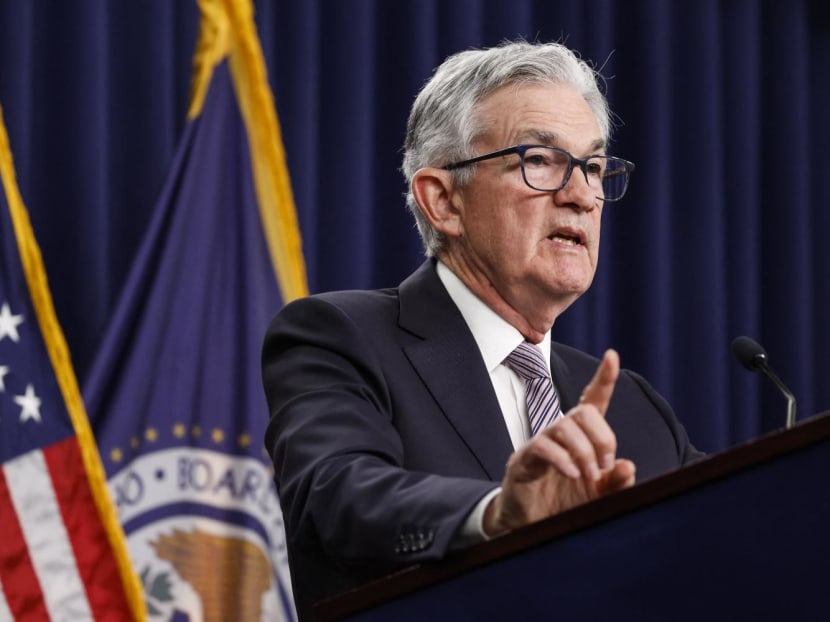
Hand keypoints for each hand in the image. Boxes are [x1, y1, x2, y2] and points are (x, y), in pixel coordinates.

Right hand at [483, 349, 635, 535]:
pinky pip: (543, 447)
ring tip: (588, 476)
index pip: (592, 401)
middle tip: (605, 466)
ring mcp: (540, 444)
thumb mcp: (599, 497)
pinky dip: (562, 459)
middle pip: (582, 411)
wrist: (531, 529)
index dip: (603, 379)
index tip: (612, 356)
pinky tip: (571, 474)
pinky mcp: (523, 460)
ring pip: (564, 426)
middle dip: (602, 437)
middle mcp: (560, 434)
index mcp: (581, 438)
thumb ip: (616, 483)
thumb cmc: (564, 505)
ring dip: (584, 452)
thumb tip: (627, 464)